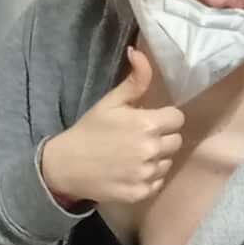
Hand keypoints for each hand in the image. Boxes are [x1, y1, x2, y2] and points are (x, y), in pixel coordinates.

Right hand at [39, 48, 184, 212]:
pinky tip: (130, 171)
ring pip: (168, 162)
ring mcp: (147, 174)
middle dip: (162, 137)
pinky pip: (158, 181)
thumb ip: (134, 80)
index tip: (150, 120)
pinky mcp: (142, 193)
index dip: (165, 118)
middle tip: (139, 137)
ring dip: (156, 158)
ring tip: (133, 155)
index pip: (177, 118)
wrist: (66, 166)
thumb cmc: (89, 130)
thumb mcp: (111, 102)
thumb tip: (139, 51)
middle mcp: (151, 150)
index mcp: (147, 124)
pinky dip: (148, 177)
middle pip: (176, 141)